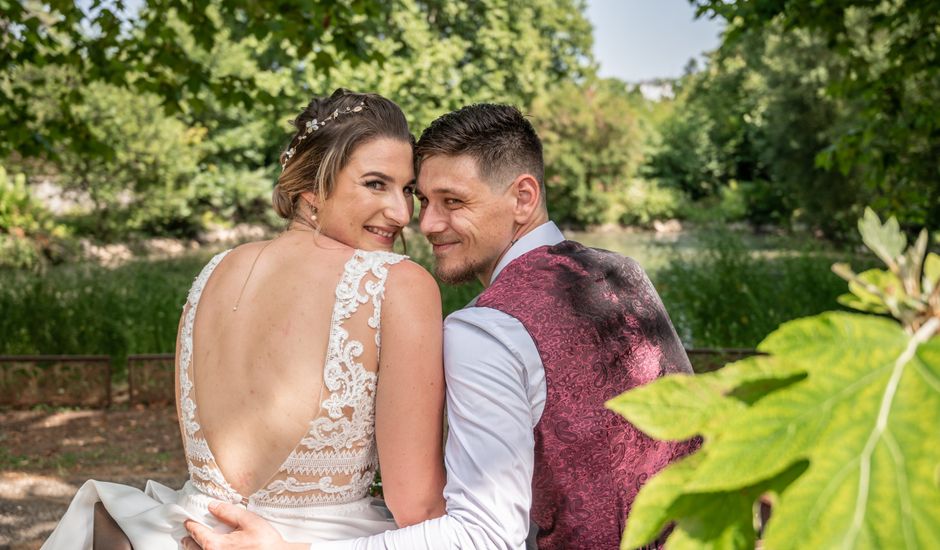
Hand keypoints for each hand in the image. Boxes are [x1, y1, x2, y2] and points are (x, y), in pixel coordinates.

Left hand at [182, 501, 303, 549]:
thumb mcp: (249, 521)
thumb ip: (229, 513)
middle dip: (189, 541)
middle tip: (186, 536)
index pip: (198, 533)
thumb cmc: (266, 543)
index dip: (191, 526)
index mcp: (216, 545)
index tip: (187, 522)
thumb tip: (212, 506)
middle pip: (194, 549)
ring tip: (192, 545)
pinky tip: (210, 549)